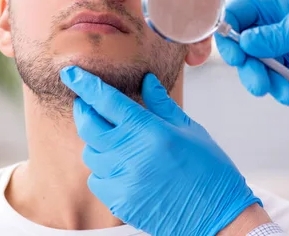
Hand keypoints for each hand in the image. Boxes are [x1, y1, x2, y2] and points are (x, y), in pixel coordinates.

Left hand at [60, 66, 264, 235]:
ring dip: (96, 143)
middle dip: (83, 110)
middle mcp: (132, 154)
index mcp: (149, 130)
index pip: (107, 101)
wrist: (218, 214)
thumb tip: (146, 80)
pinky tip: (119, 167)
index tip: (71, 74)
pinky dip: (102, 170)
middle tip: (86, 104)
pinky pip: (96, 179)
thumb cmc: (209, 170)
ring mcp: (123, 180)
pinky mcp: (120, 202)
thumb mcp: (189, 129)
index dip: (85, 84)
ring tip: (113, 140)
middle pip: (88, 125)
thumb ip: (161, 104)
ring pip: (90, 153)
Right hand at [215, 0, 288, 105]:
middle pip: (240, 46)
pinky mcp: (285, 67)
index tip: (236, 56)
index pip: (236, 13)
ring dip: (270, 84)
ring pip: (254, 68)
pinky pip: (275, 82)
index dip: (229, 35)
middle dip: (250, 69)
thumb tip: (247, 42)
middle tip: (261, 86)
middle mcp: (267, 22)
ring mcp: (275, 45)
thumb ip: (280, 34)